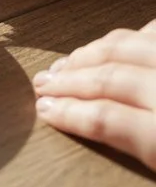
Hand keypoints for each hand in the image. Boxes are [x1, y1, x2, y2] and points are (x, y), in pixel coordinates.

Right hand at [34, 22, 155, 171]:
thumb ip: (143, 155)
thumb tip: (101, 138)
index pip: (105, 118)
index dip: (69, 114)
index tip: (45, 111)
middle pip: (109, 78)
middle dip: (68, 81)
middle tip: (42, 84)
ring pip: (125, 46)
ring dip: (89, 53)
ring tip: (67, 63)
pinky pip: (154, 32)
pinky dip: (126, 36)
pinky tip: (113, 43)